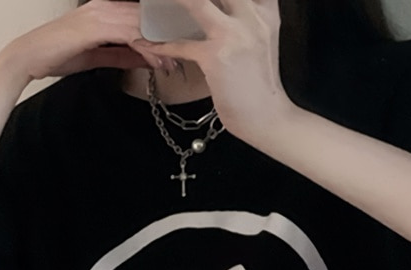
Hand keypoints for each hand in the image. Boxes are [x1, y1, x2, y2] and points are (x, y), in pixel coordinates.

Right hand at [1, 0, 166, 81]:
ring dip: (162, 46)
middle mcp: (105, 5)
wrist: (29, 57)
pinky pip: (131, 36)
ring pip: (142, 26)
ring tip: (176, 63)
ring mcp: (101, 13)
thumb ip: (123, 55)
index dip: (163, 31)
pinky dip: (148, 50)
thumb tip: (147, 59)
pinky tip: (159, 62)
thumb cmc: (59, 54)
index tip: (180, 47)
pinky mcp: (96, 26)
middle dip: (169, 37)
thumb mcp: (99, 55)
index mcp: (106, 9)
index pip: (142, 15)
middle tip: (187, 54)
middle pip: (147, 17)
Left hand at [131, 0, 296, 143]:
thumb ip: (244, 18)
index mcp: (264, 10)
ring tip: (152, 0)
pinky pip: (180, 45)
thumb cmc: (259, 83)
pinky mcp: (215, 57)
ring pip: (196, 3)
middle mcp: (252, 15)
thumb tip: (218, 10)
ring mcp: (233, 35)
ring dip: (175, 1)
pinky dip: (158, 45)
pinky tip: (143, 43)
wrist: (267, 117)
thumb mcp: (260, 40)